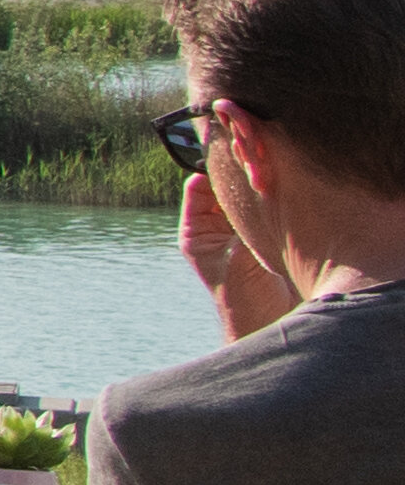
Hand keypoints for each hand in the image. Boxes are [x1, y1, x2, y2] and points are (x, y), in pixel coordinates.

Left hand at [185, 164, 300, 341]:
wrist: (269, 322)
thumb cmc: (245, 296)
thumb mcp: (239, 255)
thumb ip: (241, 221)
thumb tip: (252, 185)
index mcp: (196, 231)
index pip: (198, 186)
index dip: (215, 171)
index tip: (238, 162)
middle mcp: (215, 227)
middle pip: (224, 188)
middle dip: (241, 176)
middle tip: (261, 165)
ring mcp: (240, 231)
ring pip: (247, 196)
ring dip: (259, 188)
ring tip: (275, 178)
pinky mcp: (265, 235)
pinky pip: (267, 208)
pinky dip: (275, 199)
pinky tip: (289, 192)